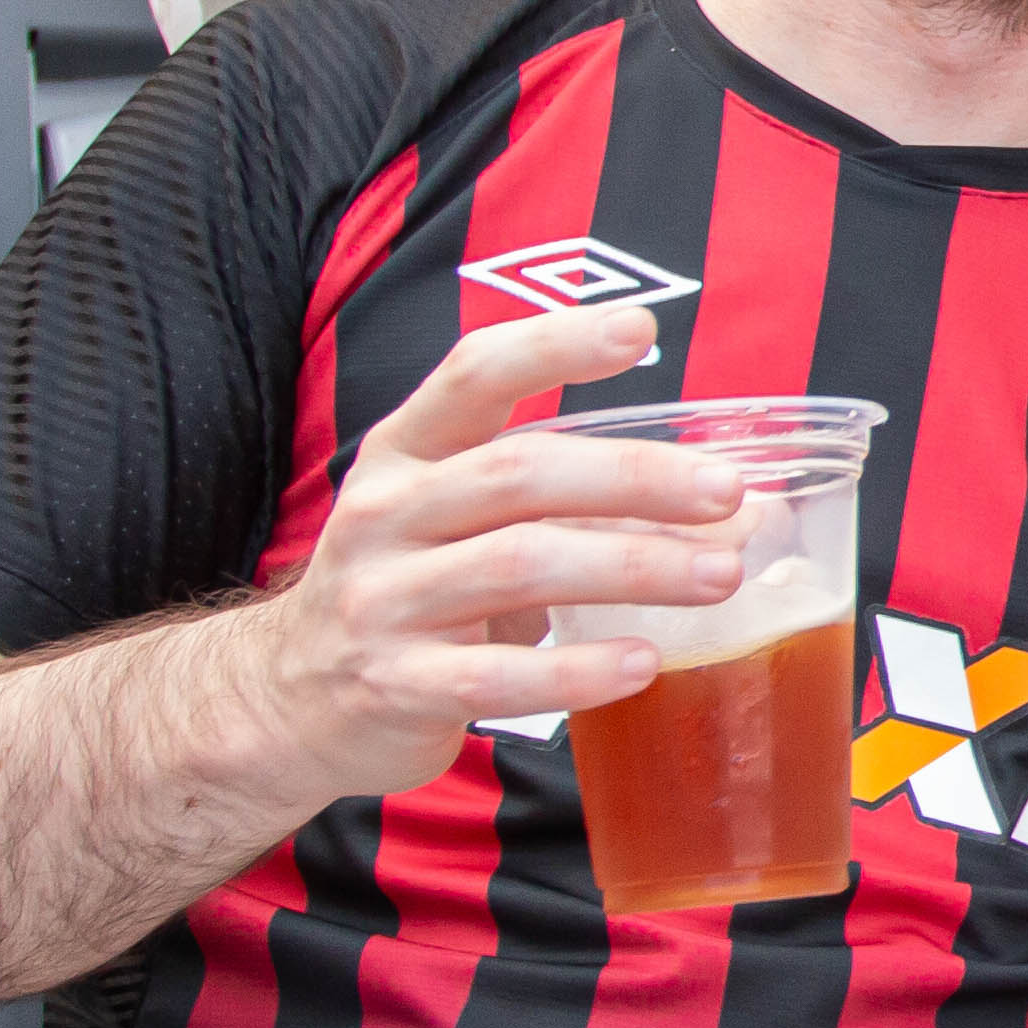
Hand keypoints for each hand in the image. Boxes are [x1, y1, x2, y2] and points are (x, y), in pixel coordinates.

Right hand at [236, 305, 754, 806]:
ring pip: (518, 566)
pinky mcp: (395, 684)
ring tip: (720, 575)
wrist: (288, 698)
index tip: (640, 330)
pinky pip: (494, 676)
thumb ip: (572, 502)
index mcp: (406, 453)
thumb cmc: (412, 589)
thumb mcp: (460, 522)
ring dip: (632, 567)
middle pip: (519, 472)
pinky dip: (577, 671)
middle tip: (726, 490)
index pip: (474, 373)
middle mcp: (386, 513)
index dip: (554, 344)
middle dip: (633, 476)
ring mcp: (383, 599)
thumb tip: (738, 508)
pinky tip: (644, 662)